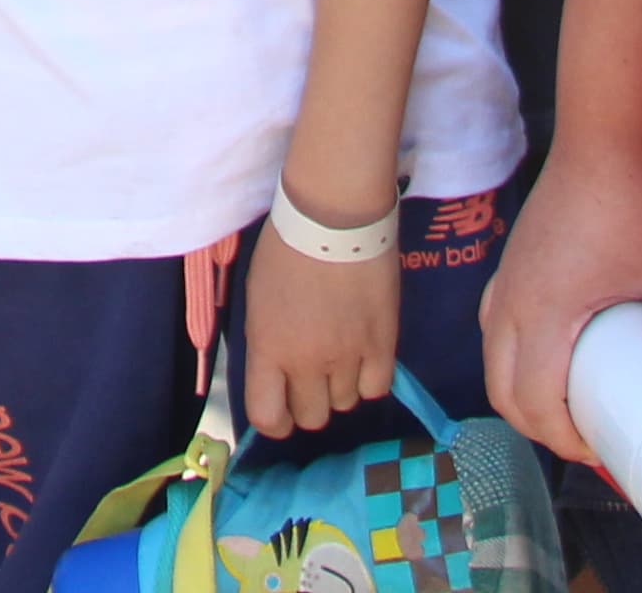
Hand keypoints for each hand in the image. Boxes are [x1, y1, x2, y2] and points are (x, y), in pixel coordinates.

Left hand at [243, 207, 400, 440]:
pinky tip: (363, 356)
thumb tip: (276, 375)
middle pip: (312, 417)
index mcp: (268, 348)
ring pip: (346, 404)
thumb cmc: (285, 250)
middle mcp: (307, 361)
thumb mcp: (257, 300)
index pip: (267, 416)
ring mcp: (348, 355)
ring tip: (339, 355)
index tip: (280, 411)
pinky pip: (377, 388)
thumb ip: (266, 344)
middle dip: (308, 402)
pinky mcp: (383, 344)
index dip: (273, 422)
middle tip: (311, 377)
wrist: (335, 218)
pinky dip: (369, 379)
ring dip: (339, 387)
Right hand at [483, 139, 641, 466]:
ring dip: (522, 392)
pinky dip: (513, 355)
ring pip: (493, 357)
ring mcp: (504, 279)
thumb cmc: (640, 206)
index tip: (603, 453)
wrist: (606, 137)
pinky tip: (551, 354)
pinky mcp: (510, 261)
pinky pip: (495, 325)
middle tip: (592, 439)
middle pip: (501, 391)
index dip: (563, 441)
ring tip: (573, 404)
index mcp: (539, 315)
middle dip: (540, 427)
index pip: (531, 402)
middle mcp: (508, 302)